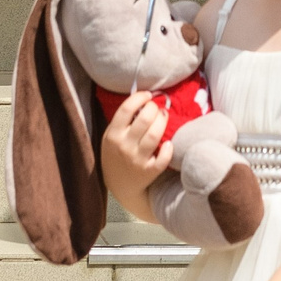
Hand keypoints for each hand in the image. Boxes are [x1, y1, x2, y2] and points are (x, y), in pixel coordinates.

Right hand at [100, 93, 171, 214]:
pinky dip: (168, 149)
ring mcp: (137, 160)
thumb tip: (141, 99)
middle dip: (154, 108)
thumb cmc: (116, 155)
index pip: (126, 109)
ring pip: (155, 135)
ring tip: (164, 117)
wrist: (119, 186)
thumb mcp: (110, 137)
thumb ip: (122, 121)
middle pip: (145, 119)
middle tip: (157, 107)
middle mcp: (124, 146)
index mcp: (113, 135)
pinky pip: (163, 158)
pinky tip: (169, 143)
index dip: (140, 97)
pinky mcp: (149, 172)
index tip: (147, 95)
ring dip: (163, 121)